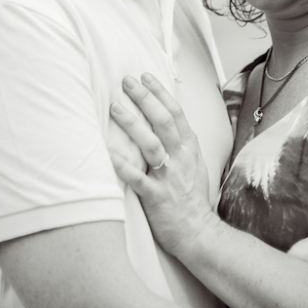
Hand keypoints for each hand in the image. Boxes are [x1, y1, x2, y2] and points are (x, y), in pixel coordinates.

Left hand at [109, 74, 219, 258]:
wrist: (199, 232)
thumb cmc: (193, 198)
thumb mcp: (195, 163)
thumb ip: (182, 141)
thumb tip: (167, 118)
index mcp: (190, 148)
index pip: (175, 112)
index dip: (160, 92)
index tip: (145, 76)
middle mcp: (181, 158)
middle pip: (163, 121)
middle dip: (144, 98)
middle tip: (126, 82)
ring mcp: (169, 177)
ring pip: (151, 144)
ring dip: (132, 124)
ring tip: (114, 108)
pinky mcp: (156, 197)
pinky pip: (137, 178)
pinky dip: (123, 165)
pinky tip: (108, 153)